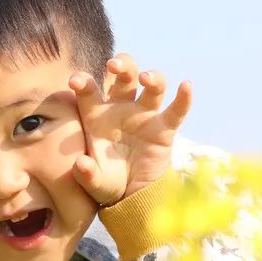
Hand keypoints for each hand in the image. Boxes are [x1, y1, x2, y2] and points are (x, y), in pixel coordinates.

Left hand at [69, 55, 191, 205]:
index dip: (83, 82)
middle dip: (122, 65)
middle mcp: (121, 108)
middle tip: (113, 65)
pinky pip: (176, 110)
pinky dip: (183, 98)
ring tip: (146, 78)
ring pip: (152, 87)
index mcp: (97, 114)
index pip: (89, 90)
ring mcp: (144, 115)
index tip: (75, 82)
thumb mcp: (94, 181)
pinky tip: (186, 86)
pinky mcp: (164, 129)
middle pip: (124, 76)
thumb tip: (80, 165)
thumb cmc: (107, 181)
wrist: (132, 195)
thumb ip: (86, 174)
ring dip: (152, 77)